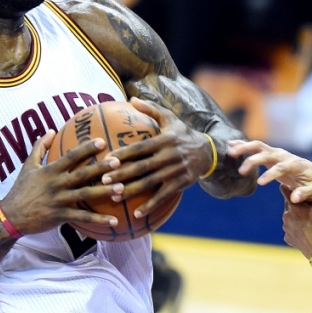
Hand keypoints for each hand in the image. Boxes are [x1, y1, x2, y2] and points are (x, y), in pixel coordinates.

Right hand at [0, 131, 119, 234]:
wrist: (11, 216)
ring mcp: (59, 200)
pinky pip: (82, 217)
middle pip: (82, 174)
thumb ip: (40, 147)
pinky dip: (98, 219)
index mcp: (50, 171)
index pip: (71, 156)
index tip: (102, 141)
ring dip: (104, 192)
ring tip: (122, 189)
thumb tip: (51, 130)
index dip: (86, 148)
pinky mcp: (61, 216)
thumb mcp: (28, 166)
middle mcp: (57, 184)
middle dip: (101, 167)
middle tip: (118, 162)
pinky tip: (114, 221)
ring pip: (85, 194)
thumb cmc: (21, 190)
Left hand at [101, 97, 212, 216]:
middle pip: (142, 167)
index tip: (108, 159)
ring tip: (114, 195)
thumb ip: (151, 109)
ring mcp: (176, 171)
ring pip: (151, 183)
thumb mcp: (170, 118)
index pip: (141, 147)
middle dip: (122, 174)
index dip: (124, 154)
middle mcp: (170, 156)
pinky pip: (163, 196)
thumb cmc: (182, 133)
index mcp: (165, 140)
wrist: (208, 152)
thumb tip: (131, 99)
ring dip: (132, 190)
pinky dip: (151, 205)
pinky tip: (136, 214)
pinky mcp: (181, 184)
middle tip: (103, 180)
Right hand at [227, 139, 311, 204]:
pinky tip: (231, 145)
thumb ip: (305, 193)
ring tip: (230, 152)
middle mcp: (284, 156)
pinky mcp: (270, 155)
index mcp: (295, 164)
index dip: (271, 174)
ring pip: (259, 146)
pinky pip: (256, 148)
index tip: (261, 184)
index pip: (281, 167)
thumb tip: (295, 198)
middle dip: (253, 160)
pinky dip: (243, 145)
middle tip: (241, 170)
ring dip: (244, 148)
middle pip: (266, 153)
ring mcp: (276, 153)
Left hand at [281, 172, 311, 261]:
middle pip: (289, 203)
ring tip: (309, 215)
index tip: (298, 184)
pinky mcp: (288, 238)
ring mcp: (286, 228)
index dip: (293, 187)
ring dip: (297, 214)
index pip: (286, 190)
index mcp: (295, 207)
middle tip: (307, 199)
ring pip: (290, 215)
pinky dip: (297, 226)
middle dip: (297, 201)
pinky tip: (307, 227)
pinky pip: (291, 227)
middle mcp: (286, 216)